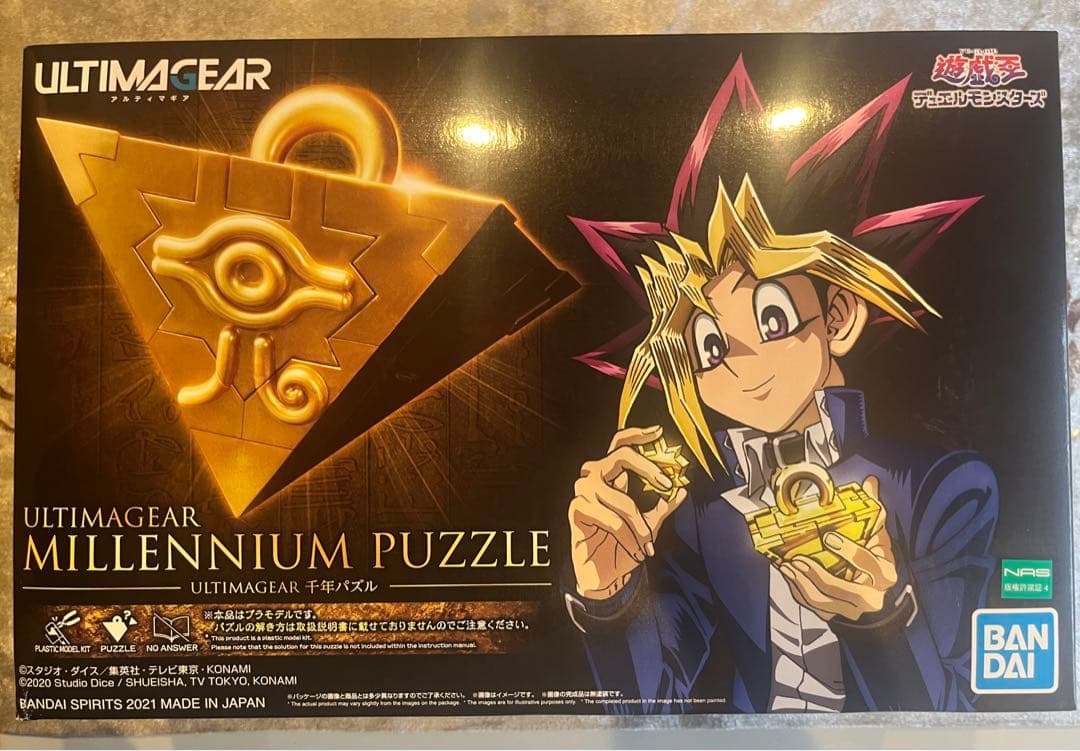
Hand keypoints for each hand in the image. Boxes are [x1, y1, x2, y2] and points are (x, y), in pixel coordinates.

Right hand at [569, 425, 686, 600]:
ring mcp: (583, 492)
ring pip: (623, 499)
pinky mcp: (576, 510)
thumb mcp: (650, 526)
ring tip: (647, 544)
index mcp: (611, 477)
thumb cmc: (623, 547)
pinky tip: (634, 549)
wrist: (603, 576)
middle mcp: (595, 479)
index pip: (619, 445)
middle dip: (647, 468)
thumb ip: (663, 506)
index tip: (658, 432)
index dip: (637, 434)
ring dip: (639, 525)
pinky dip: (628, 537)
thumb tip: (682, 490)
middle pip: (621, 456)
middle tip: (666, 483)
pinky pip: (611, 520)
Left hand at [779, 475, 897, 620]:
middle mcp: (871, 596)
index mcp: (884, 574)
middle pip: (845, 591)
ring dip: (803, 584)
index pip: (870, 565)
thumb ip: (874, 513)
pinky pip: (813, 607)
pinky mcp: (834, 614)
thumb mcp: (879, 539)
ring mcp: (851, 609)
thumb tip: (869, 484)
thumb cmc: (875, 563)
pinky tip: (789, 575)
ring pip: (825, 602)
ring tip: (789, 566)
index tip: (829, 538)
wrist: (875, 595)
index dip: (850, 552)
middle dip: (820, 575)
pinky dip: (798, 591)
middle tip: (800, 559)